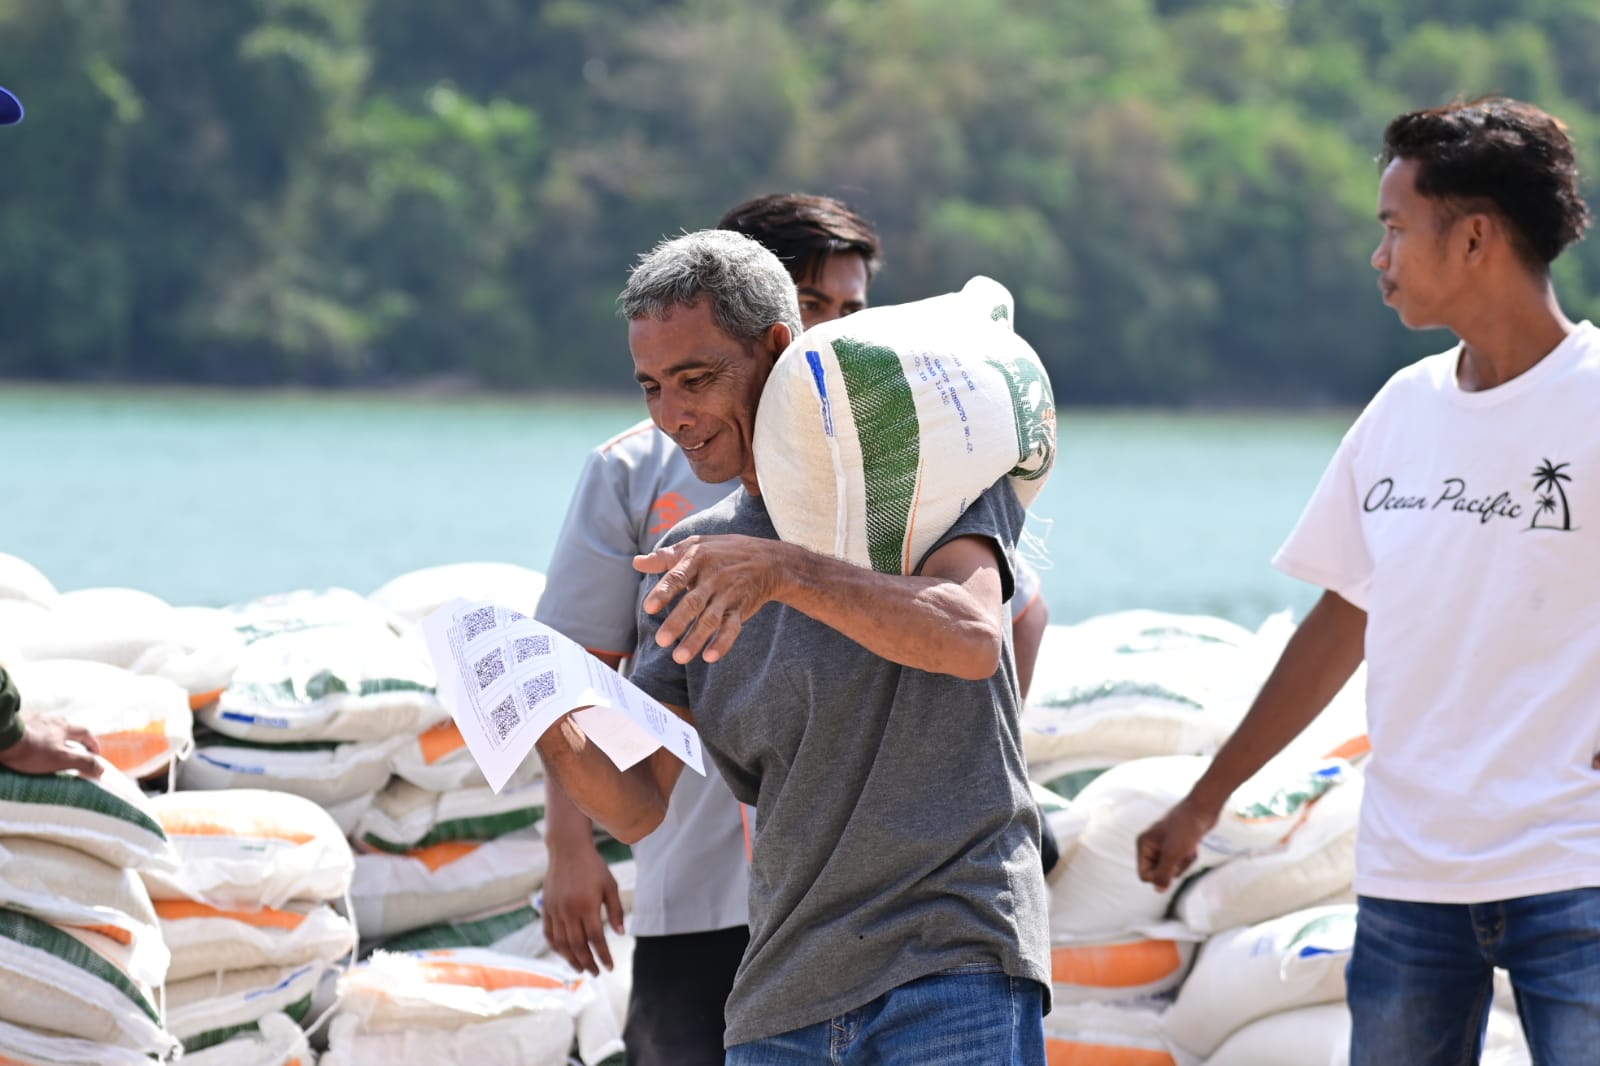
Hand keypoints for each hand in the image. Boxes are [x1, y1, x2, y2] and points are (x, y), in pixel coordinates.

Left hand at [0, 717, 101, 777]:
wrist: (2, 738)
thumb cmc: (32, 750)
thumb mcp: (61, 760)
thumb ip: (83, 763)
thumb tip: (101, 769)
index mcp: (65, 726)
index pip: (86, 734)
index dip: (93, 745)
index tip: (95, 755)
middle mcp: (51, 720)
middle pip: (68, 729)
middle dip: (74, 741)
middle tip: (74, 753)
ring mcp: (34, 720)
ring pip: (50, 730)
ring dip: (54, 739)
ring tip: (51, 751)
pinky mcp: (19, 724)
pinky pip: (33, 731)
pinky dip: (37, 739)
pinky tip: (31, 747)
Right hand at [541, 834, 624, 975]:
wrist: (568, 850)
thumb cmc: (593, 867)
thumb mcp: (610, 885)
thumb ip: (615, 911)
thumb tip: (621, 934)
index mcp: (587, 905)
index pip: (596, 939)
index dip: (603, 955)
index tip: (610, 967)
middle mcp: (569, 911)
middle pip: (578, 945)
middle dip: (588, 962)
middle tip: (596, 973)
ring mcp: (555, 910)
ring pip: (562, 943)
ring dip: (571, 959)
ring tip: (581, 969)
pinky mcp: (546, 908)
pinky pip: (549, 934)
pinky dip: (556, 947)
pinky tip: (564, 954)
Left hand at [634, 535, 783, 663]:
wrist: (769, 559)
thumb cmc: (723, 551)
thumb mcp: (695, 545)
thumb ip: (665, 557)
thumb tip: (636, 563)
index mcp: (697, 560)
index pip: (678, 577)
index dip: (664, 592)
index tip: (649, 608)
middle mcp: (713, 578)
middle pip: (693, 602)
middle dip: (678, 622)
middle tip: (661, 640)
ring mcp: (728, 595)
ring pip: (711, 620)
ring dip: (696, 639)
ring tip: (679, 658)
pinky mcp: (740, 610)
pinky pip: (732, 628)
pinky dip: (723, 643)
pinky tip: (710, 657)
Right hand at [1135, 796, 1218, 892]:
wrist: (1203, 810)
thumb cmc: (1185, 830)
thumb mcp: (1173, 855)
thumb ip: (1163, 875)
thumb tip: (1158, 891)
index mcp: (1143, 845)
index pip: (1145, 875)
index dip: (1159, 876)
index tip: (1172, 865)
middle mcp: (1151, 845)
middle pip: (1160, 873)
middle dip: (1174, 867)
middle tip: (1182, 854)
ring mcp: (1164, 845)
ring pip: (1172, 868)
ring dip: (1184, 862)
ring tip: (1189, 848)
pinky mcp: (1176, 844)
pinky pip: (1181, 861)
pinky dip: (1189, 857)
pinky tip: (1193, 846)